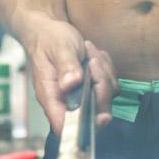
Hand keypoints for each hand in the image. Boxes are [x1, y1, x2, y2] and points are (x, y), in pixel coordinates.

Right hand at [22, 17, 116, 134]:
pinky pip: (110, 86)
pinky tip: (94, 56)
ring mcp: (81, 97)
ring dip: (104, 74)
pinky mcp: (92, 89)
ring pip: (106, 99)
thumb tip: (70, 84)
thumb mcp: (58, 48)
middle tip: (93, 62)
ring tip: (90, 53)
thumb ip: (65, 66)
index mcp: (52, 98)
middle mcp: (67, 103)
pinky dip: (107, 70)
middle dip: (102, 89)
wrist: (49, 32)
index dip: (85, 127)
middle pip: (94, 114)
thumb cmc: (48, 40)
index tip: (101, 116)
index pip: (67, 127)